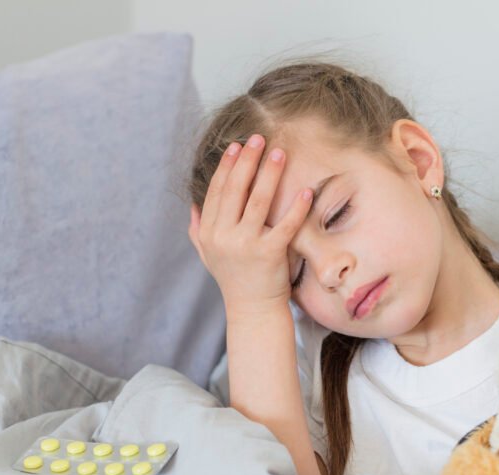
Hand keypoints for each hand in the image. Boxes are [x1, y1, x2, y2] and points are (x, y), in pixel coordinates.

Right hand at [187, 134, 313, 313]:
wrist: (252, 311)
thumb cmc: (233, 280)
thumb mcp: (208, 256)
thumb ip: (198, 230)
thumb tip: (193, 206)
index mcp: (209, 232)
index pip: (218, 191)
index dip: (227, 167)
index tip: (236, 146)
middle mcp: (224, 237)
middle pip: (236, 190)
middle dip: (247, 161)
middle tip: (258, 138)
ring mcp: (245, 245)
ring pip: (258, 201)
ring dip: (269, 173)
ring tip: (279, 153)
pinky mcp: (269, 254)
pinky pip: (285, 226)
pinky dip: (296, 208)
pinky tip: (305, 191)